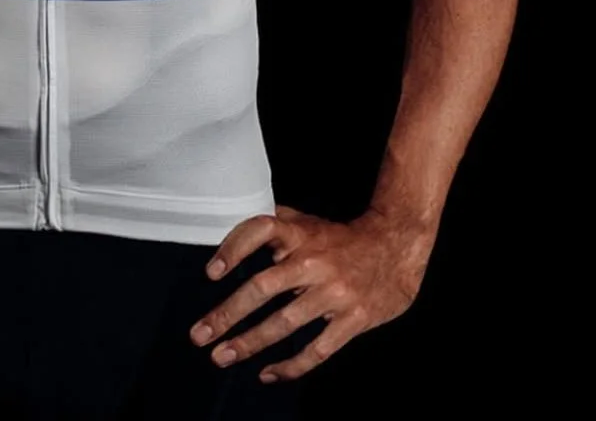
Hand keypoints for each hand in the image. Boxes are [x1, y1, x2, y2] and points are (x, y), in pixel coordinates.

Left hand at [188, 205, 429, 383]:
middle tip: (199, 335)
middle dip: (227, 314)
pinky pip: (317, 350)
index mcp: (300, 234)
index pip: (260, 231)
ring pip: (284, 323)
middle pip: (262, 287)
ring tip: (221, 357)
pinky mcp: (353, 320)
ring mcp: (334, 293)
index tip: (211, 273)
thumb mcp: (308, 222)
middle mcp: (313, 262)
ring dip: (249, 343)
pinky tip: (267, 373)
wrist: (396, 249)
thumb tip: (234, 225)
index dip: (233, 249)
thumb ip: (275, 224)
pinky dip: (290, 366)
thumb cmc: (342, 238)